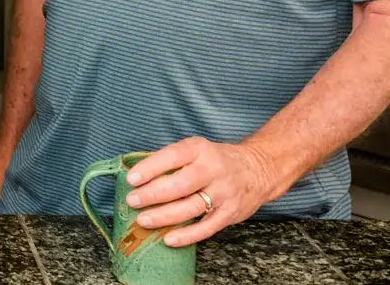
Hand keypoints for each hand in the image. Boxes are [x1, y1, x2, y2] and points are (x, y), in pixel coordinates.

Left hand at [124, 137, 277, 245]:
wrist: (257, 169)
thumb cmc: (216, 160)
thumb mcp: (197, 150)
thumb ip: (172, 162)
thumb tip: (137, 177)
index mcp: (200, 149)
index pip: (172, 156)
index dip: (150, 168)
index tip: (131, 178)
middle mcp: (213, 170)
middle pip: (180, 185)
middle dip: (153, 194)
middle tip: (132, 201)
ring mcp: (224, 193)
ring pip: (191, 208)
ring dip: (164, 216)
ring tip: (143, 220)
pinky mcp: (230, 213)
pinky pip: (206, 228)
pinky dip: (187, 236)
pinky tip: (168, 239)